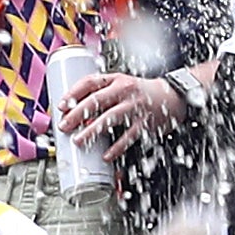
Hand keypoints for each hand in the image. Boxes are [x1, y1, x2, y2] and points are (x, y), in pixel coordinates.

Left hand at [55, 65, 180, 161]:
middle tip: (64, 126)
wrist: (173, 97)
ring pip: (110, 118)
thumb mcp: (121, 85)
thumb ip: (101, 95)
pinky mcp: (145, 123)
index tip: (61, 105)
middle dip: (77, 114)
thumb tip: (76, 114)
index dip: (73, 93)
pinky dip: (116, 148)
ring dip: (92, 130)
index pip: (90, 82)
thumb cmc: (140, 92)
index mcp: (116, 79)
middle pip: (96, 100)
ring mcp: (136, 107)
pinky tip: (105, 155)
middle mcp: (125, 90)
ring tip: (78, 140)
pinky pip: (128, 137)